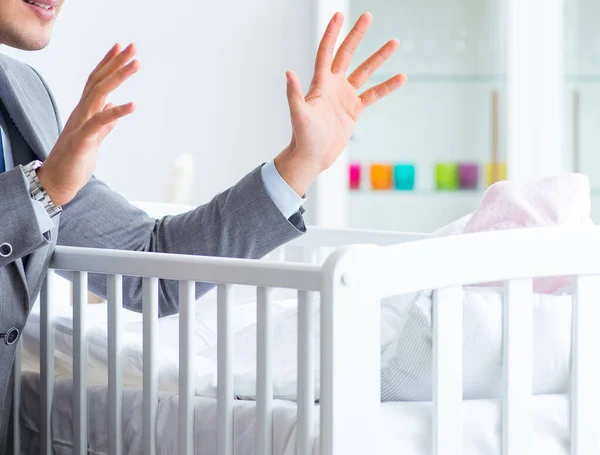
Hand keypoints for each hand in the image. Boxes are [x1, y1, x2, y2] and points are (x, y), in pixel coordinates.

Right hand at [37, 43, 139, 205]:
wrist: (57, 181)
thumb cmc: (75, 160)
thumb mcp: (94, 138)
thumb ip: (105, 123)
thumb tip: (115, 108)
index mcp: (85, 111)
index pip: (96, 81)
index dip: (108, 63)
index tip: (121, 48)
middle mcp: (81, 112)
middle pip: (99, 81)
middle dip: (116, 62)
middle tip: (133, 46)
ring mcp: (81, 124)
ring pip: (99, 94)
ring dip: (118, 77)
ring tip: (136, 64)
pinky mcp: (83, 140)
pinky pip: (100, 122)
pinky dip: (117, 112)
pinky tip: (133, 104)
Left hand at [274, 12, 405, 195]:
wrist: (312, 156)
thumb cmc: (302, 137)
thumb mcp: (299, 115)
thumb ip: (294, 94)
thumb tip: (288, 73)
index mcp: (320, 83)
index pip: (326, 52)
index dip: (332, 33)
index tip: (339, 15)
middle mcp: (333, 85)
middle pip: (347, 54)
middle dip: (357, 35)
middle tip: (368, 16)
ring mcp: (344, 97)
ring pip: (364, 72)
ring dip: (379, 58)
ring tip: (394, 42)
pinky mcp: (353, 110)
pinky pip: (373, 95)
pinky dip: (386, 87)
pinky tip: (401, 77)